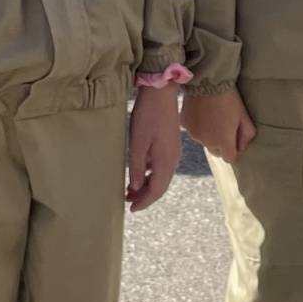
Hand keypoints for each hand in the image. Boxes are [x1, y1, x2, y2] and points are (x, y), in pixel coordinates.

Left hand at [127, 83, 181, 211]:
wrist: (161, 92)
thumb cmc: (147, 116)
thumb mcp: (137, 143)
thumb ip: (136, 167)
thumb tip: (135, 188)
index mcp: (165, 161)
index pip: (156, 190)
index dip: (144, 202)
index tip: (132, 209)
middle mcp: (173, 159)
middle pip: (161, 185)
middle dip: (146, 196)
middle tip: (129, 201)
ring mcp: (173, 151)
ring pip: (161, 176)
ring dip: (147, 185)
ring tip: (131, 189)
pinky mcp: (170, 143)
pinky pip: (161, 166)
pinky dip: (150, 173)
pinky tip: (139, 170)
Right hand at [182, 88, 256, 159]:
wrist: (207, 81)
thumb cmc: (229, 99)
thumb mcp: (244, 116)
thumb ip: (246, 135)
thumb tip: (242, 147)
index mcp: (223, 143)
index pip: (229, 158)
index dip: (233, 149)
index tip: (235, 137)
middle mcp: (206, 142)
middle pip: (215, 150)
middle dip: (220, 143)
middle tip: (224, 125)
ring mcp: (193, 134)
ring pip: (203, 140)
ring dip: (208, 133)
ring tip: (212, 116)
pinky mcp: (184, 124)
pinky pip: (193, 129)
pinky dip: (197, 124)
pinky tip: (201, 111)